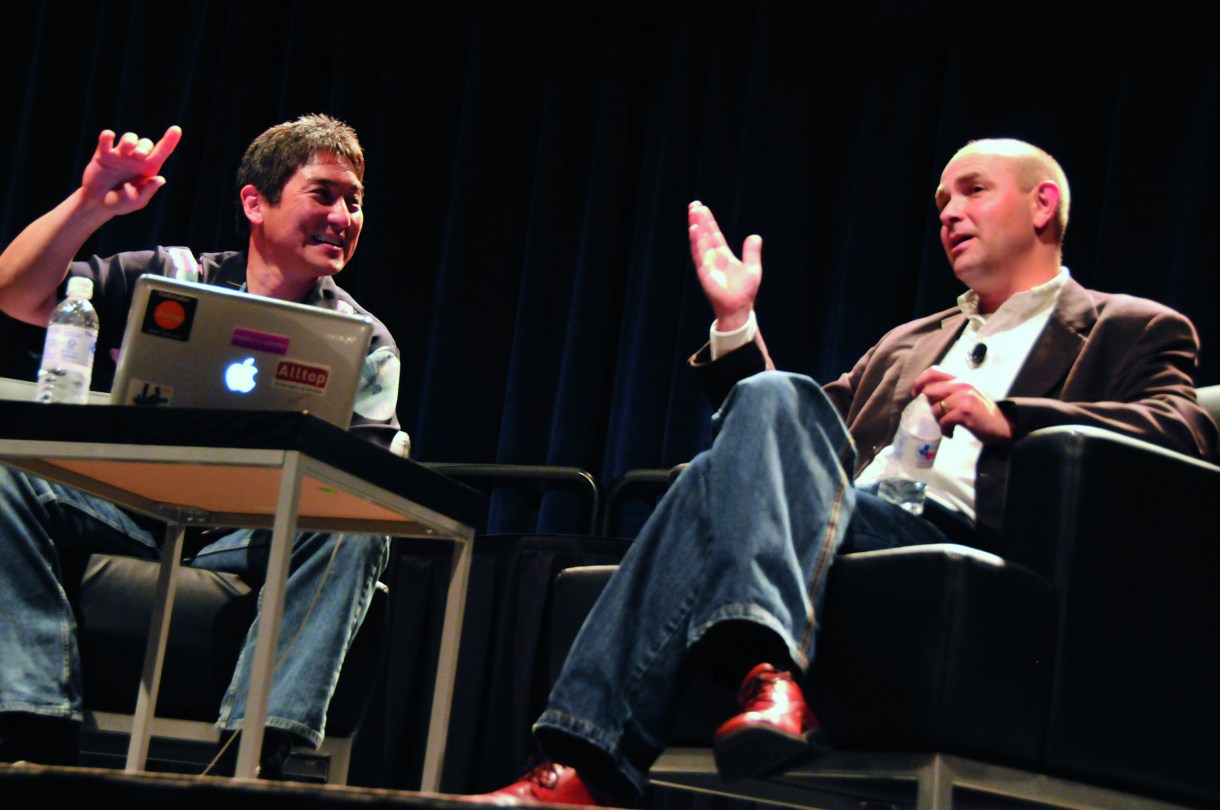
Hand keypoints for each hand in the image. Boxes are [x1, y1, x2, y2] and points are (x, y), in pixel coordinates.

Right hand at [79, 126, 181, 215]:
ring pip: (129, 137)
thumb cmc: (120, 203)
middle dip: (144, 146)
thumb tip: (160, 179)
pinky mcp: (103, 154)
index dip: (170, 140)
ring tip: (124, 150)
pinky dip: (107, 135)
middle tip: (140, 156)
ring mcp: (120, 155)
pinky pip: (106, 139)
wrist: (97, 204)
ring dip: (129, 140)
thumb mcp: (137, 201)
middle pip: (145, 143)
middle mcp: (136, 160)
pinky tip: (108, 137)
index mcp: (148, 169)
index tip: (176, 129)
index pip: (162, 152)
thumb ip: (148, 191)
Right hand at [688, 200, 760, 330]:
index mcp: (723, 256)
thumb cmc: (744, 292)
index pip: (714, 234)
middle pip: (704, 234)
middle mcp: (712, 258)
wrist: (739, 308)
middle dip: (699, 219)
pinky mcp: (704, 272)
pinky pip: (699, 254)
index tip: (702, 208)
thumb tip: (755, 236)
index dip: (709, 221)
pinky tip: (694, 229)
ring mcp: (707, 264)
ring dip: (696, 226)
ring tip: (693, 211)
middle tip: (694, 204)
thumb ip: (752, 252)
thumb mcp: (753, 268)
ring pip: (700, 241)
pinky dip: (696, 242)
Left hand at [913, 366, 1012, 443]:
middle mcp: (962, 385)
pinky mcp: (965, 411)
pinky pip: (944, 421)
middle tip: (940, 416)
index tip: (916, 394)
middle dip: (931, 406)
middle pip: (929, 392)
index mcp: (961, 380)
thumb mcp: (966, 395)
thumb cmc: (981, 412)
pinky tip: (952, 432)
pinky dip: (945, 429)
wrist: (1003, 426)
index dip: (920, 382)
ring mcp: (964, 397)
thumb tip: (924, 393)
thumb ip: (949, 390)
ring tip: (949, 425)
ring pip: (935, 409)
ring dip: (939, 421)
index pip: (933, 372)